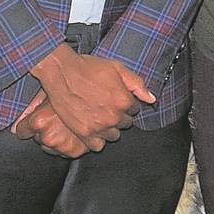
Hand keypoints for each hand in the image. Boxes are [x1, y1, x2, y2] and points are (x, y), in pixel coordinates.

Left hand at [11, 91, 88, 157]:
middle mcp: (49, 137)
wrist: (99, 94)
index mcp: (38, 122)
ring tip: (68, 122)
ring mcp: (64, 146)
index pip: (22, 131)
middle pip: (38, 139)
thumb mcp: (47, 92)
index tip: (34, 120)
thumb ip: (30, 110)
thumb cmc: (69, 87)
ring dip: (58, 138)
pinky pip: (67, 151)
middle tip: (57, 117)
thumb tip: (13, 129)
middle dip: (45, 130)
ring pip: (52, 147)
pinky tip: (76, 130)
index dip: (27, 125)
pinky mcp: (78, 151)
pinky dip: (72, 143)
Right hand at [31, 46, 154, 150]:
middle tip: (106, 104)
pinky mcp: (84, 133)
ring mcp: (99, 127)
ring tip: (99, 115)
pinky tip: (93, 128)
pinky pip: (98, 146)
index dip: (126, 102)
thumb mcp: (117, 68)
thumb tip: (152, 99)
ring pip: (114, 136)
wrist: (62, 72)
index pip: (135, 109)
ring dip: (109, 127)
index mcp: (124, 100)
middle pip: (125, 123)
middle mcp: (114, 116)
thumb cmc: (88, 67)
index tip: (116, 97)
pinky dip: (97, 139)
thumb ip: (137, 84)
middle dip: (119, 114)